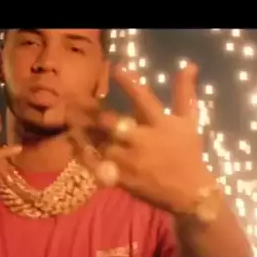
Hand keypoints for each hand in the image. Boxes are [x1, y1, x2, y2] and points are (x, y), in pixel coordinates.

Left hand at [69, 63, 214, 213]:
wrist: (189, 191)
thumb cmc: (188, 152)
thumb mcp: (189, 121)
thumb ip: (184, 92)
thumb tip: (189, 64)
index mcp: (160, 124)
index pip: (144, 99)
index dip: (130, 84)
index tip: (116, 69)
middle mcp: (144, 140)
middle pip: (114, 123)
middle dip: (94, 114)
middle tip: (73, 102)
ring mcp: (132, 162)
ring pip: (101, 145)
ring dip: (84, 133)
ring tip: (67, 122)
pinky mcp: (123, 179)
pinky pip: (99, 168)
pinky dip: (86, 158)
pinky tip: (75, 148)